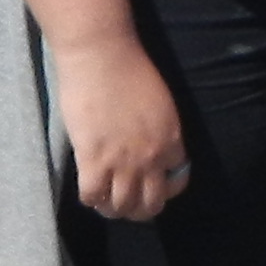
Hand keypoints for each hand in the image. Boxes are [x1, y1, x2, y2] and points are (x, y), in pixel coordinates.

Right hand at [49, 34, 189, 219]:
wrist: (102, 55)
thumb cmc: (130, 69)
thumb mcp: (160, 105)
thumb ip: (160, 132)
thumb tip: (152, 149)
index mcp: (171, 140)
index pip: (176, 181)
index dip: (163, 188)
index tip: (151, 186)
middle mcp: (151, 158)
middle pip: (150, 204)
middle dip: (140, 209)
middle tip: (128, 203)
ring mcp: (122, 162)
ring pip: (122, 206)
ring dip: (114, 209)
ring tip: (106, 202)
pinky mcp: (92, 160)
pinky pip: (93, 196)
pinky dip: (91, 198)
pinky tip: (89, 188)